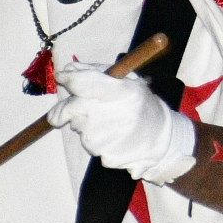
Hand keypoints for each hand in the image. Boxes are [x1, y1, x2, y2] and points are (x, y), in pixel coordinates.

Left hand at [50, 67, 198, 181]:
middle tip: (68, 108)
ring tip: (104, 120)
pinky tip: (108, 134)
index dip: (69, 79)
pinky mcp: (103, 152)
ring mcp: (108, 136)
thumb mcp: (129, 81)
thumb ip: (97, 72)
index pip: (85, 83)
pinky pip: (85, 140)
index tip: (62, 77)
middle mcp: (114, 114)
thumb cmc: (141, 106)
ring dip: (81, 121)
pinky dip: (90, 136)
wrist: (161, 139)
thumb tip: (68, 70)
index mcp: (124, 92)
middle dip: (64, 107)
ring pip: (76, 124)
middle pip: (71, 107)